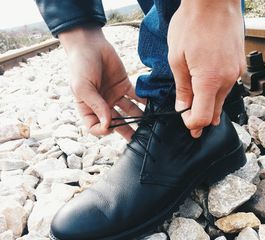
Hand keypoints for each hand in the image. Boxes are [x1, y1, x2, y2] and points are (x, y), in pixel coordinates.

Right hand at [59, 25, 144, 140]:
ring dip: (139, 118)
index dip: (102, 130)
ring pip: (129, 111)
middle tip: (140, 138)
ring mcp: (114, 95)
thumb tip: (107, 124)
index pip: (95, 126)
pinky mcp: (125, 85)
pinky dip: (144, 101)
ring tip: (150, 123)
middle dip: (127, 130)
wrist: (89, 44)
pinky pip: (136, 96)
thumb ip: (96, 105)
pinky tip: (152, 106)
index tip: (110, 127)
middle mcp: (102, 104)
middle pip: (116, 122)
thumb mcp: (83, 87)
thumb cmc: (80, 65)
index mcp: (88, 107)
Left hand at [168, 0, 245, 137]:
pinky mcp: (239, 65)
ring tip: (195, 100)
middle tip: (190, 122)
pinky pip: (227, 85)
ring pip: (222, 98)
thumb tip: (183, 108)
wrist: (215, 0)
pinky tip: (207, 83)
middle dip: (201, 119)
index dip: (192, 123)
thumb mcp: (177, 58)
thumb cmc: (193, 24)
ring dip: (209, 103)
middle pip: (214, 111)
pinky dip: (216, 89)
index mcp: (209, 80)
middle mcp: (227, 80)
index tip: (184, 122)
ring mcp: (236, 72)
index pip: (202, 117)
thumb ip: (182, 88)